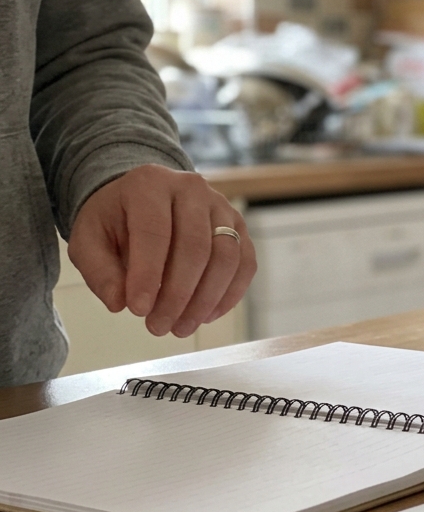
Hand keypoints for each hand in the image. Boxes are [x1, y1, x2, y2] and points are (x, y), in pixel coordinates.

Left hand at [68, 165, 256, 337]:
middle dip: (178, 294)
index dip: (148, 274)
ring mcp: (221, 206)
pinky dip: (229, 294)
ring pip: (226, 256)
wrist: (141, 201)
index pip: (154, 231)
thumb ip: (99, 270)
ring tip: (181, 327)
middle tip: (158, 327)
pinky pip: (245, 263)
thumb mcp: (89, 239)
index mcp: (150, 184)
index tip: (138, 310)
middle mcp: (192, 188)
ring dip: (206, 299)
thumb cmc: (115, 221)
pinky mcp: (239, 226)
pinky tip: (206, 316)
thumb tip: (119, 302)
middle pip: (196, 246)